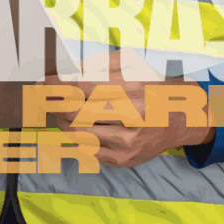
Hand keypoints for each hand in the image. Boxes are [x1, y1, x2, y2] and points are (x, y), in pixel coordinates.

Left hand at [43, 48, 214, 167]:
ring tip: (56, 113)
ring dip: (61, 122)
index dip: (57, 85)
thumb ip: (100, 64)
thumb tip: (69, 69)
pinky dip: (73, 139)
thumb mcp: (132, 65)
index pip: (82, 87)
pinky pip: (88, 151)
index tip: (42, 83)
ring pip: (79, 133)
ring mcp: (128, 140)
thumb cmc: (151, 86)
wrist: (182, 117)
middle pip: (76, 111)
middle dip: (55, 104)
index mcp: (131, 87)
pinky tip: (70, 129)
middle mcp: (131, 114)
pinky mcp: (125, 159)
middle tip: (44, 99)